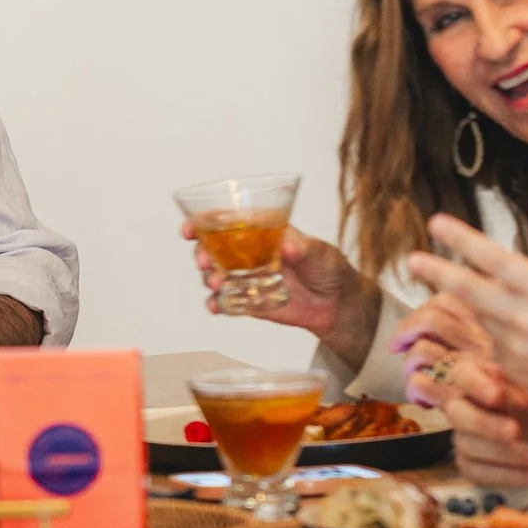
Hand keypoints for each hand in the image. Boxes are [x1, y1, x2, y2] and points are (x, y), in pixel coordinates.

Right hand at [185, 223, 373, 347]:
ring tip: (217, 284)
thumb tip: (287, 245)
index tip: (190, 228)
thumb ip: (303, 248)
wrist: (337, 304)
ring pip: (214, 274)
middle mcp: (247, 253)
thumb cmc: (329, 267)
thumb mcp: (320, 252)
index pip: (225, 221)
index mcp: (260, 232)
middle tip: (204, 262)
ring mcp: (245, 277)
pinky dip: (216, 304)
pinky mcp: (248, 300)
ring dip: (209, 278)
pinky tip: (216, 306)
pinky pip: (225, 302)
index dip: (203, 222)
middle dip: (201, 253)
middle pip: (211, 248)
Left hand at [407, 203, 527, 394]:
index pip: (494, 259)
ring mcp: (515, 348)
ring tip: (445, 282)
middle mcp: (523, 320)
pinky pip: (493, 341)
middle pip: (468, 291)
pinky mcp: (512, 371)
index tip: (436, 223)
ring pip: (478, 315)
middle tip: (411, 259)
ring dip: (461, 299)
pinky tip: (504, 322)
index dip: (462, 240)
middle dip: (436, 272)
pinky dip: (492, 327)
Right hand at [434, 357, 527, 485]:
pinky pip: (474, 470)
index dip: (473, 383)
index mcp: (485, 376)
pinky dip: (503, 474)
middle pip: (455, 412)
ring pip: (466, 445)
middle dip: (486, 425)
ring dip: (502, 453)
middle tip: (516, 431)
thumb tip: (521, 334)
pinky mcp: (475, 463)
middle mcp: (472, 403)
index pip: (459, 372)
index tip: (497, 395)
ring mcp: (469, 434)